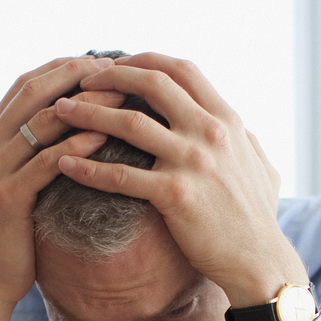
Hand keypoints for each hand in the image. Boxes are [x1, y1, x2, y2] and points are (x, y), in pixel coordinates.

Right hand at [0, 55, 120, 308]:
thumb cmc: (15, 229)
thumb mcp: (20, 178)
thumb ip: (36, 148)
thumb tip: (77, 119)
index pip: (27, 82)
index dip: (64, 66)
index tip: (102, 60)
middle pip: (33, 91)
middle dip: (76, 74)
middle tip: (117, 68)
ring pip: (41, 122)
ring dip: (85, 104)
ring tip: (122, 95)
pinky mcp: (7, 198)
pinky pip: (45, 162)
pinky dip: (75, 145)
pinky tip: (104, 135)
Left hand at [49, 53, 305, 307]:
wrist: (260, 261)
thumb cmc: (258, 218)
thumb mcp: (261, 165)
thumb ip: (245, 140)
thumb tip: (238, 126)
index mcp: (227, 120)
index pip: (182, 70)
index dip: (145, 60)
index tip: (116, 64)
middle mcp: (211, 133)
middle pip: (153, 83)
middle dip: (111, 75)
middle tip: (81, 79)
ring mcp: (192, 162)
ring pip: (129, 123)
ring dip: (89, 112)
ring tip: (59, 111)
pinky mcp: (175, 195)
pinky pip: (120, 176)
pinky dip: (88, 168)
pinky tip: (63, 164)